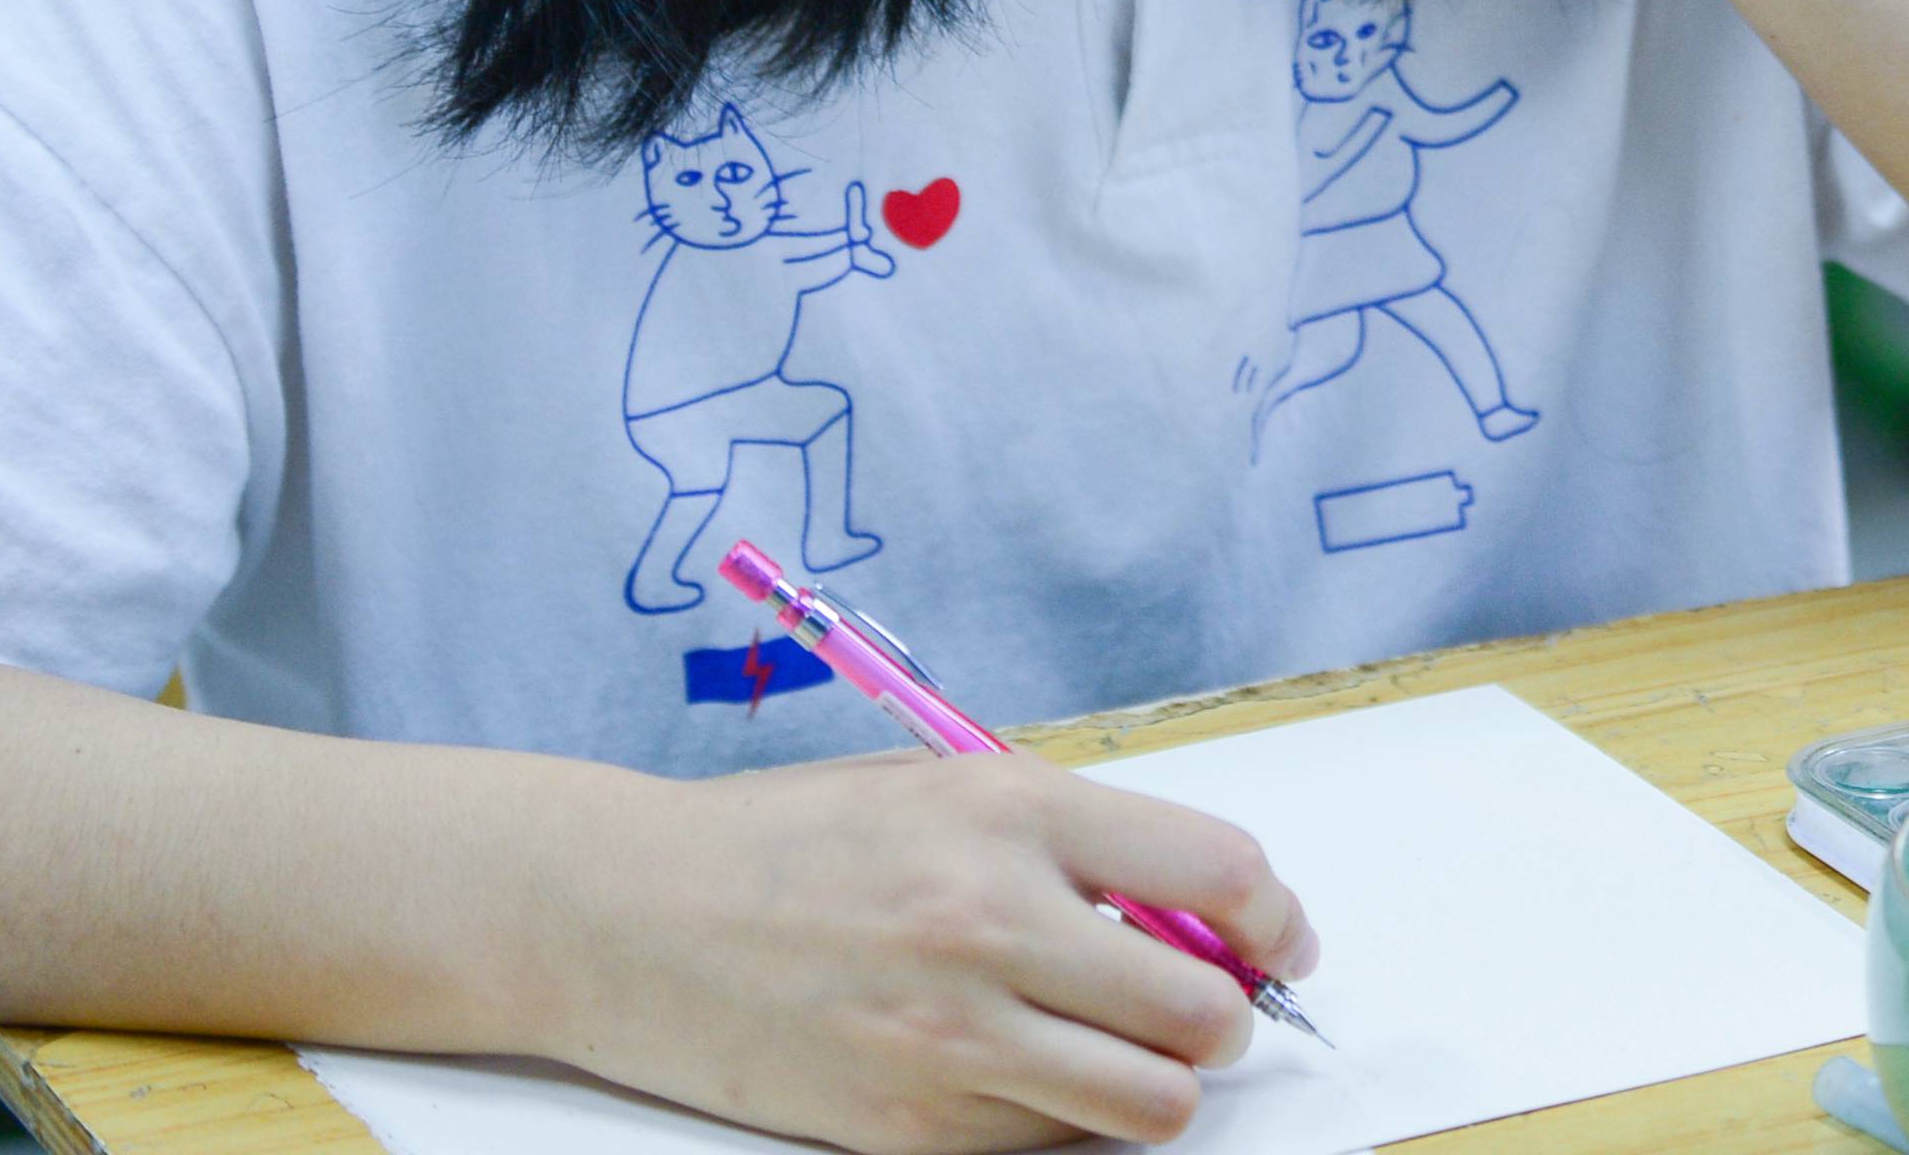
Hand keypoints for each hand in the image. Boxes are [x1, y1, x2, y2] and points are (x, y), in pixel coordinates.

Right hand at [550, 757, 1312, 1153]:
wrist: (630, 915)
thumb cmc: (795, 840)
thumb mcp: (946, 789)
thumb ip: (1074, 840)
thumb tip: (1198, 915)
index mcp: (1013, 812)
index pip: (1220, 873)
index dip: (1276, 917)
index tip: (1279, 941)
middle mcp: (992, 922)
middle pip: (1202, 1010)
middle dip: (1226, 1017)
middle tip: (1203, 1009)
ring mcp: (949, 1036)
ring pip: (1149, 1105)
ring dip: (1161, 1086)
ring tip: (1125, 1056)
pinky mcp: (907, 1128)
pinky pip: (1051, 1149)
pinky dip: (1065, 1126)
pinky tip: (1026, 1080)